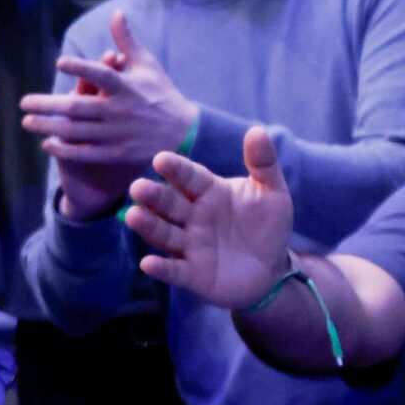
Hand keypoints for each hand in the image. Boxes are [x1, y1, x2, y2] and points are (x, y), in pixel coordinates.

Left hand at [24, 14, 199, 210]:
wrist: (184, 131)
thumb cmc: (162, 93)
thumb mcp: (148, 65)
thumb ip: (127, 41)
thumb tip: (116, 13)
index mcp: (127, 87)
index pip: (101, 75)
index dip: (81, 68)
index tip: (60, 62)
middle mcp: (120, 110)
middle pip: (77, 107)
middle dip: (46, 105)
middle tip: (23, 103)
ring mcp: (118, 134)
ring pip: (76, 131)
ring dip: (48, 126)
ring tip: (28, 121)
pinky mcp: (118, 153)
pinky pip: (85, 153)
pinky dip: (65, 149)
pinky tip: (47, 144)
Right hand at [127, 125, 295, 307]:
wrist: (271, 268)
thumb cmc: (267, 225)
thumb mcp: (271, 193)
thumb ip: (263, 164)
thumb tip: (257, 130)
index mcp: (210, 192)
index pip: (190, 178)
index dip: (177, 170)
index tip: (161, 159)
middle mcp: (194, 216)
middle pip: (170, 203)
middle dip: (154, 196)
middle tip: (138, 187)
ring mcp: (190, 245)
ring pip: (165, 233)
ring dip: (149, 226)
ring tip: (133, 216)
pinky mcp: (192, 274)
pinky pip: (174, 270)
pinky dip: (161, 267)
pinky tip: (148, 263)